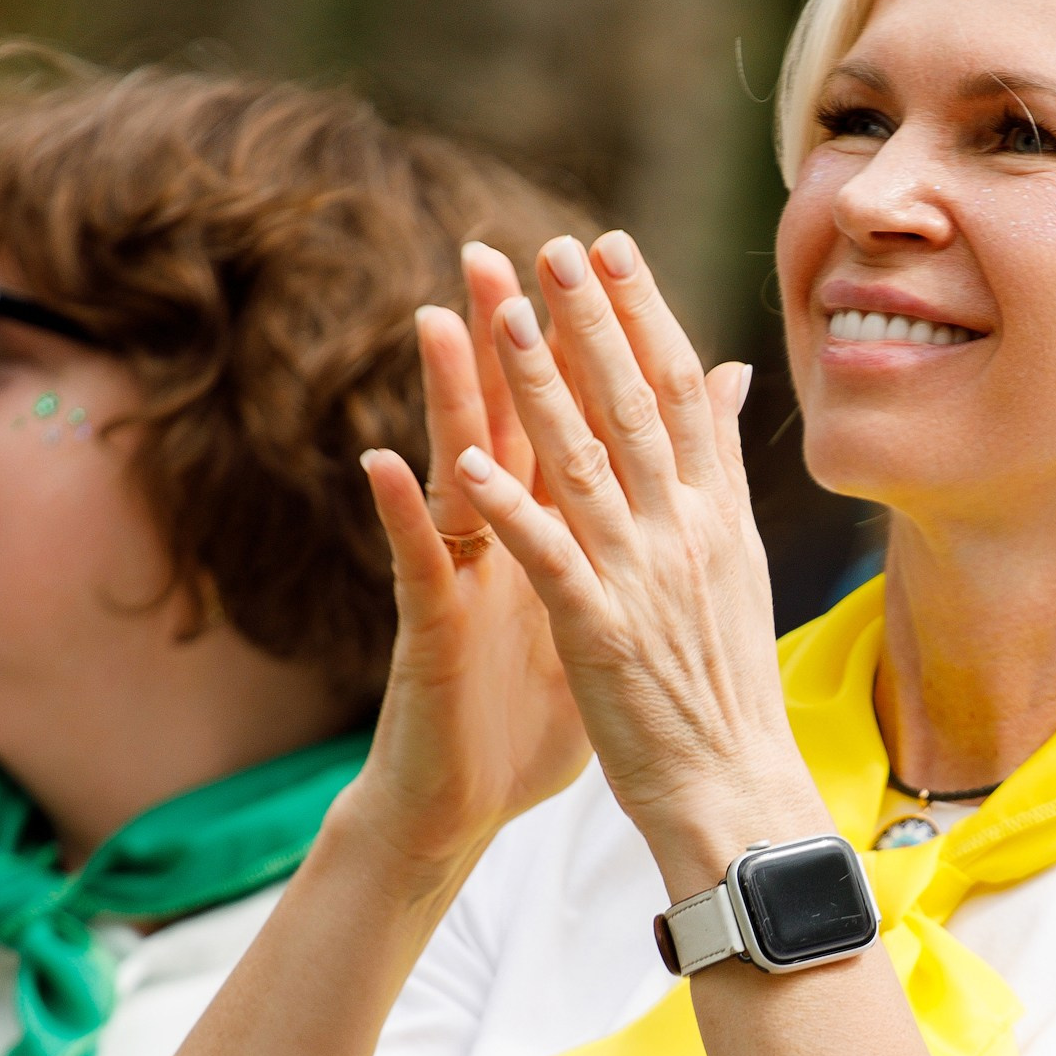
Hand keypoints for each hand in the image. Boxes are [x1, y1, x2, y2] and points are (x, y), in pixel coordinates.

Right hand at [351, 241, 592, 883]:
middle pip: (502, 425)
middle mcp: (495, 542)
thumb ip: (629, 531)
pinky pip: (414, 566)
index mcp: (547, 532)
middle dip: (503, 342)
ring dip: (444, 401)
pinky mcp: (429, 631)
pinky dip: (398, 516)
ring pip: (450, 474)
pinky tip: (381, 463)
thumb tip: (674, 485)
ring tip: (437, 321)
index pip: (566, 425)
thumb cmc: (529, 712)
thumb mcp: (599, 608)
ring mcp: (457, 580)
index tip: (594, 267)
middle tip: (493, 252)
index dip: (581, 352)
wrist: (465, 804)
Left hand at [437, 229, 807, 895]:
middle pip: (633, 406)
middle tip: (549, 246)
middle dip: (589, 321)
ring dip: (542, 387)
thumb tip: (729, 380)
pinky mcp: (599, 630)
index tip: (607, 247)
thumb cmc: (725, 685)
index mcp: (714, 514)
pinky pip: (547, 556)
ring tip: (503, 317)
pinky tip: (468, 462)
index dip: (642, 313)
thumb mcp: (735, 564)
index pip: (679, 391)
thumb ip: (718, 468)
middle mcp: (684, 531)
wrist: (732, 788)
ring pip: (585, 462)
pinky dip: (510, 506)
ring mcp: (641, 577)